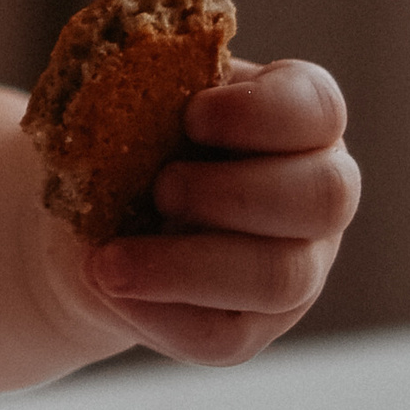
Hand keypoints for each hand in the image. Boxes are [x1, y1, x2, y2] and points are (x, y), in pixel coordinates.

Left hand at [76, 59, 359, 365]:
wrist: (84, 226)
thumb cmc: (122, 146)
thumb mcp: (130, 106)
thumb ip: (140, 86)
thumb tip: (115, 73)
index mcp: (294, 124)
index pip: (319, 109)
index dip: (260, 113)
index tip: (190, 115)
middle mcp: (313, 197)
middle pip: (325, 198)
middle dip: (232, 191)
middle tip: (158, 189)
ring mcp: (295, 270)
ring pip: (281, 277)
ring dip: (186, 264)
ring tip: (109, 259)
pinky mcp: (251, 329)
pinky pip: (223, 336)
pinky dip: (157, 313)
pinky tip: (109, 287)